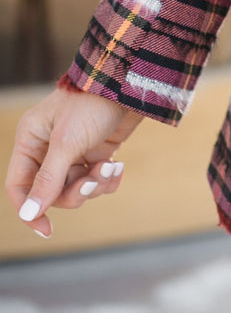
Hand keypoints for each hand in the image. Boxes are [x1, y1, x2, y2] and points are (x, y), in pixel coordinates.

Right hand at [5, 86, 145, 238]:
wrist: (129, 83)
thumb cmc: (91, 104)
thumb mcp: (66, 143)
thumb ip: (48, 180)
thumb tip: (30, 213)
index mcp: (31, 140)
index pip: (19, 186)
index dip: (30, 209)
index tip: (47, 229)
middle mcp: (49, 148)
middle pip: (52, 192)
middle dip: (75, 192)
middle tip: (93, 181)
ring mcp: (74, 151)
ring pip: (77, 188)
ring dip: (95, 184)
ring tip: (111, 167)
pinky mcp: (96, 151)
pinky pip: (96, 180)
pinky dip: (108, 178)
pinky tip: (118, 166)